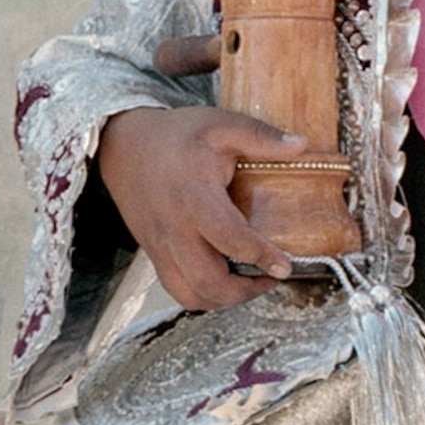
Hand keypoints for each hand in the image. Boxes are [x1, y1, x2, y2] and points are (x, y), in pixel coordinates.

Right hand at [97, 95, 301, 308]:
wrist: (123, 145)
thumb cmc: (174, 136)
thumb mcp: (219, 125)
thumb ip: (260, 137)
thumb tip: (301, 145)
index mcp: (194, 197)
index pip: (230, 238)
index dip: (261, 256)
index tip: (285, 266)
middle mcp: (175, 229)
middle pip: (207, 282)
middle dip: (244, 292)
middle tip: (271, 278)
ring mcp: (161, 245)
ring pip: (190, 294)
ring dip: (223, 299)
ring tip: (248, 284)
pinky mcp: (155, 253)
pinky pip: (177, 288)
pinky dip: (202, 294)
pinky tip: (223, 279)